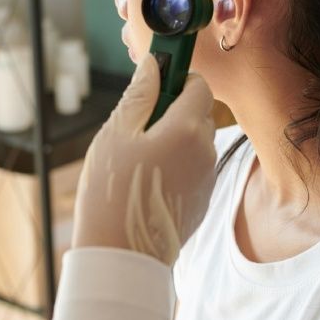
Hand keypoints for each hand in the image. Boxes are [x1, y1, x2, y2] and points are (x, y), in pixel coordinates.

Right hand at [71, 55, 216, 265]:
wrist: (123, 254)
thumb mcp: (116, 134)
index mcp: (187, 129)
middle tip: (136, 129)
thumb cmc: (112, 191)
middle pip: (197, 113)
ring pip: (195, 141)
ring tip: (138, 160)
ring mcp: (208, 177)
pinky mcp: (203, 199)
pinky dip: (176, 164)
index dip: (177, 79)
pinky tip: (148, 181)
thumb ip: (139, 95)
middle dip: (171, 111)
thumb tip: (154, 64)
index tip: (154, 86)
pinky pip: (194, 167)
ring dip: (173, 139)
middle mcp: (206, 151)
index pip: (198, 84)